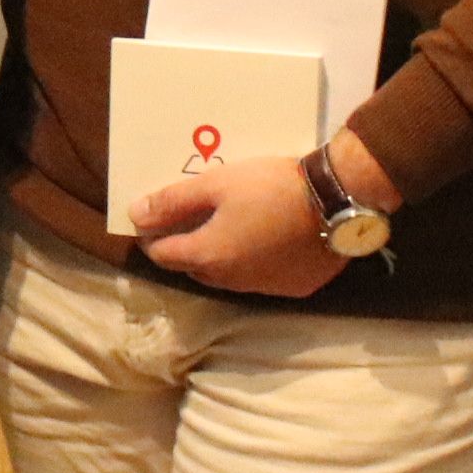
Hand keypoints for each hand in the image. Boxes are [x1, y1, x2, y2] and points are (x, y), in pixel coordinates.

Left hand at [130, 155, 346, 300]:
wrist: (337, 200)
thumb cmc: (270, 187)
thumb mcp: (216, 184)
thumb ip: (172, 201)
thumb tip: (134, 215)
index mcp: (207, 257)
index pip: (163, 254)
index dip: (151, 236)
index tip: (151, 218)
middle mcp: (231, 281)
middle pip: (193, 268)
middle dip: (184, 247)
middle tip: (189, 219)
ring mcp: (265, 288)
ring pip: (227, 277)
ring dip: (219, 257)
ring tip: (225, 228)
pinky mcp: (294, 288)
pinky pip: (261, 278)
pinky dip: (253, 262)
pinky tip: (263, 240)